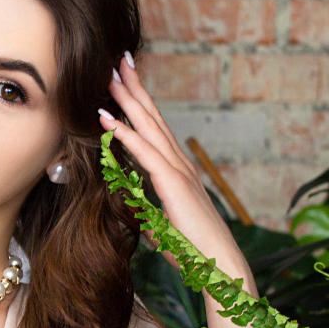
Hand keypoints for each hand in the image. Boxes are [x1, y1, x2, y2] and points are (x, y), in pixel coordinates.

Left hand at [98, 52, 257, 327]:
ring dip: (128, 101)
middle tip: (119, 59)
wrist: (219, 268)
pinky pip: (146, 154)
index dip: (139, 104)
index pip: (154, 131)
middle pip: (153, 118)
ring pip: (150, 128)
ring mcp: (179, 173)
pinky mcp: (174, 186)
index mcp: (177, 172)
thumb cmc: (196, 254)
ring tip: (110, 76)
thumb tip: (146, 222)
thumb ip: (155, 220)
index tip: (124, 81)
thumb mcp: (166, 232)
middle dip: (136, 87)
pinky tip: (109, 118)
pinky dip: (126, 135)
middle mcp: (180, 165)